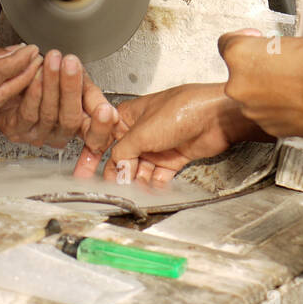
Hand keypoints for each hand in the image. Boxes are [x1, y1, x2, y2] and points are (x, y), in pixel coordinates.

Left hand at [0, 49, 108, 148]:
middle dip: (71, 88)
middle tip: (71, 64)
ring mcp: (39, 134)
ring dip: (51, 83)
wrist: (17, 81)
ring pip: (49, 113)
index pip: (96, 135)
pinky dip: (33, 90)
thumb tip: (111, 113)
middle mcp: (60, 135)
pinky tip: (36, 73)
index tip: (106, 112)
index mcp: (80, 127)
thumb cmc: (52, 82)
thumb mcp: (79, 85)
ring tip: (53, 60)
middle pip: (70, 119)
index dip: (101, 126)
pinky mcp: (16, 130)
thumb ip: (94, 98)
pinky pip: (28, 112)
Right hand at [73, 82, 266, 187]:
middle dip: (118, 174)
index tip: (85, 173)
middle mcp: (142, 131)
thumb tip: (114, 168)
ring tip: (131, 195)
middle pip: (123, 158)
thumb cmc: (183, 109)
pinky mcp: (174, 158)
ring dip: (136, 182)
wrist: (218, 117)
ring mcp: (158, 145)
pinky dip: (155, 186)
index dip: (94, 156)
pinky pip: (159, 176)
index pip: (105, 138)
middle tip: (112, 190)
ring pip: (140, 169)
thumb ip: (124, 152)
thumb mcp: (143, 132)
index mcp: (129, 117)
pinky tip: (150, 193)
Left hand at [218, 29, 302, 144]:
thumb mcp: (296, 39)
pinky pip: (266, 112)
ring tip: (296, 82)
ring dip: (267, 88)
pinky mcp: (267, 127)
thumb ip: (273, 48)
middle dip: (258, 66)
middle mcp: (238, 84)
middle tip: (284, 63)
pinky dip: (278, 107)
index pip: (226, 42)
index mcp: (240, 55)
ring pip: (252, 94)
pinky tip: (299, 100)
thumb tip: (274, 55)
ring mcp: (252, 109)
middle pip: (239, 71)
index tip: (257, 39)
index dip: (244, 38)